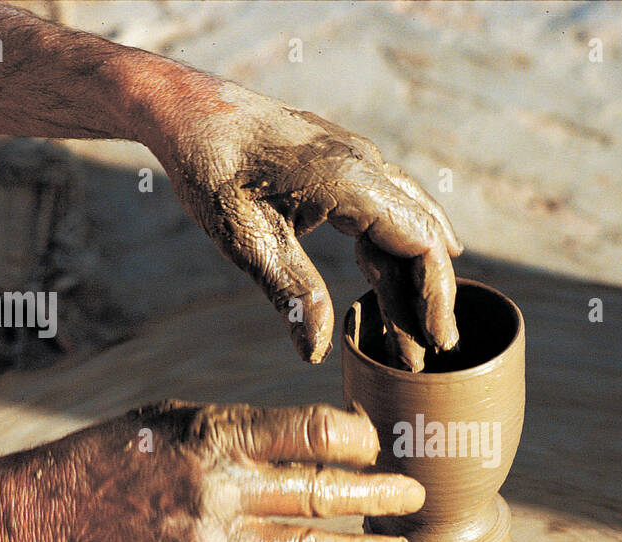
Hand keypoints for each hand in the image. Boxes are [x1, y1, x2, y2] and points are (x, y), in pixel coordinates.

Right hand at [25, 401, 422, 541]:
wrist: (47, 514)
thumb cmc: (118, 454)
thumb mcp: (179, 417)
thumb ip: (247, 429)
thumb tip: (324, 439)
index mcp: (217, 435)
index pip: (315, 434)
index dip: (361, 440)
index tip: (377, 445)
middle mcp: (220, 490)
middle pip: (326, 495)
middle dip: (383, 498)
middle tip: (415, 499)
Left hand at [147, 77, 462, 368]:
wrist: (186, 107)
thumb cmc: (211, 167)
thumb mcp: (245, 239)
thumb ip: (292, 293)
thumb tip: (317, 353)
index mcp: (351, 180)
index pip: (420, 243)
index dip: (435, 297)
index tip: (435, 343)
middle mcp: (365, 165)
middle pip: (422, 237)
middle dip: (430, 297)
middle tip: (432, 353)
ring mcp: (357, 161)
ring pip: (408, 223)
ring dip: (414, 278)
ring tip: (415, 331)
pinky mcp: (342, 164)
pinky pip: (388, 208)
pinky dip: (401, 248)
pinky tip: (409, 275)